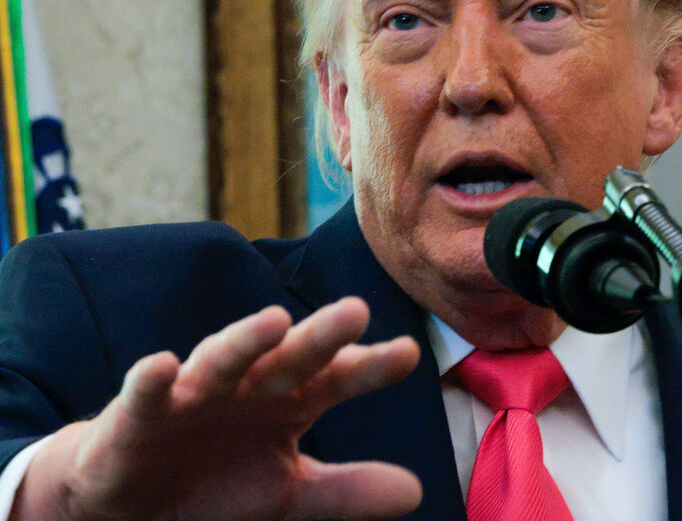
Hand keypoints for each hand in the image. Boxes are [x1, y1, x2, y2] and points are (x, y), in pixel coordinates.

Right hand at [15, 297, 421, 520]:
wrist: (134, 503)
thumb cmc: (217, 483)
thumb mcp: (288, 496)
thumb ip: (347, 491)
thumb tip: (415, 492)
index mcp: (288, 400)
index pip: (337, 378)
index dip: (370, 367)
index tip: (410, 353)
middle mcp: (248, 386)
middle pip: (290, 356)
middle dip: (321, 335)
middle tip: (357, 310)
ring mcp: (194, 394)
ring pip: (223, 359)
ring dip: (245, 340)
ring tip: (274, 320)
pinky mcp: (139, 414)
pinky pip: (145, 393)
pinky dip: (152, 379)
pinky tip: (162, 365)